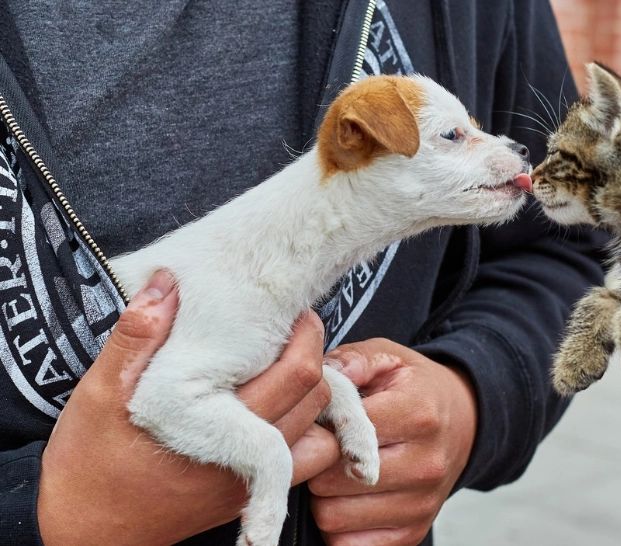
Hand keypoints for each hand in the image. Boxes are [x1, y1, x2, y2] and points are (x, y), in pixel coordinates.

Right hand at [38, 271, 341, 544]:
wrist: (82, 532)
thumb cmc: (86, 461)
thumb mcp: (98, 393)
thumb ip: (135, 338)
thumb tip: (167, 283)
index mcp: (215, 427)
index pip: (297, 376)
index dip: (305, 336)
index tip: (294, 312)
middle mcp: (242, 461)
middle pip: (317, 399)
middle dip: (312, 357)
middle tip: (292, 329)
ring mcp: (248, 484)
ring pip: (319, 433)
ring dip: (314, 399)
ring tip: (285, 368)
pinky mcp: (245, 497)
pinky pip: (301, 463)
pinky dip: (303, 432)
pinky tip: (274, 409)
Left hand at [309, 338, 476, 545]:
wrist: (464, 424)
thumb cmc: (415, 389)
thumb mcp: (389, 359)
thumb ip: (353, 360)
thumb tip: (319, 375)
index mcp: (418, 414)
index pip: (342, 435)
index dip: (315, 428)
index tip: (313, 422)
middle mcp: (425, 464)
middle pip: (330, 481)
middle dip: (315, 465)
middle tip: (320, 448)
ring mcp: (421, 504)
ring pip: (333, 517)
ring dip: (323, 498)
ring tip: (334, 472)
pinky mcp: (414, 532)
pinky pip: (347, 544)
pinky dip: (339, 526)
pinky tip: (348, 499)